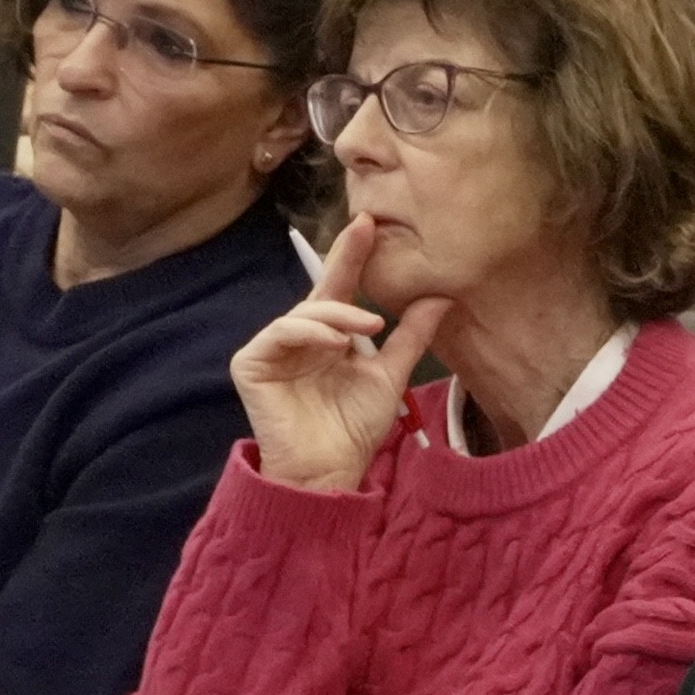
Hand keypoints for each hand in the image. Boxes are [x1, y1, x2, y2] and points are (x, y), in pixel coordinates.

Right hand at [228, 216, 448, 496]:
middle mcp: (300, 337)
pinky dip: (308, 333)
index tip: (370, 222)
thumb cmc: (354, 429)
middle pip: (321, 291)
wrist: (330, 472)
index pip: (341, 288)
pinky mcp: (251, 363)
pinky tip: (335, 342)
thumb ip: (410, 336)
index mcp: (328, 336)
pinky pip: (279, 334)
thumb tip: (442, 297)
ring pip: (304, 312)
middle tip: (364, 230)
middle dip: (343, 259)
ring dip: (338, 314)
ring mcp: (273, 348)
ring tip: (369, 326)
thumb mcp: (390, 376)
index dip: (353, 256)